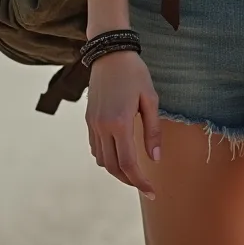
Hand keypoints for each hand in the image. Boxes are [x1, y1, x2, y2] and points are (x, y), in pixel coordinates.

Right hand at [85, 50, 161, 195]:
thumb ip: (153, 131)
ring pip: (102, 160)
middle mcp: (103, 127)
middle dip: (129, 180)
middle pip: (113, 167)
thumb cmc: (135, 73)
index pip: (129, 164)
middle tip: (145, 185)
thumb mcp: (150, 99)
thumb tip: (155, 160)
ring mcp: (93, 124)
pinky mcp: (89, 119)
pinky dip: (107, 157)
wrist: (110, 52)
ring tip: (134, 171)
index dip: (140, 182)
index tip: (152, 192)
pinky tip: (120, 153)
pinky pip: (95, 148)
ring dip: (117, 170)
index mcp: (120, 123)